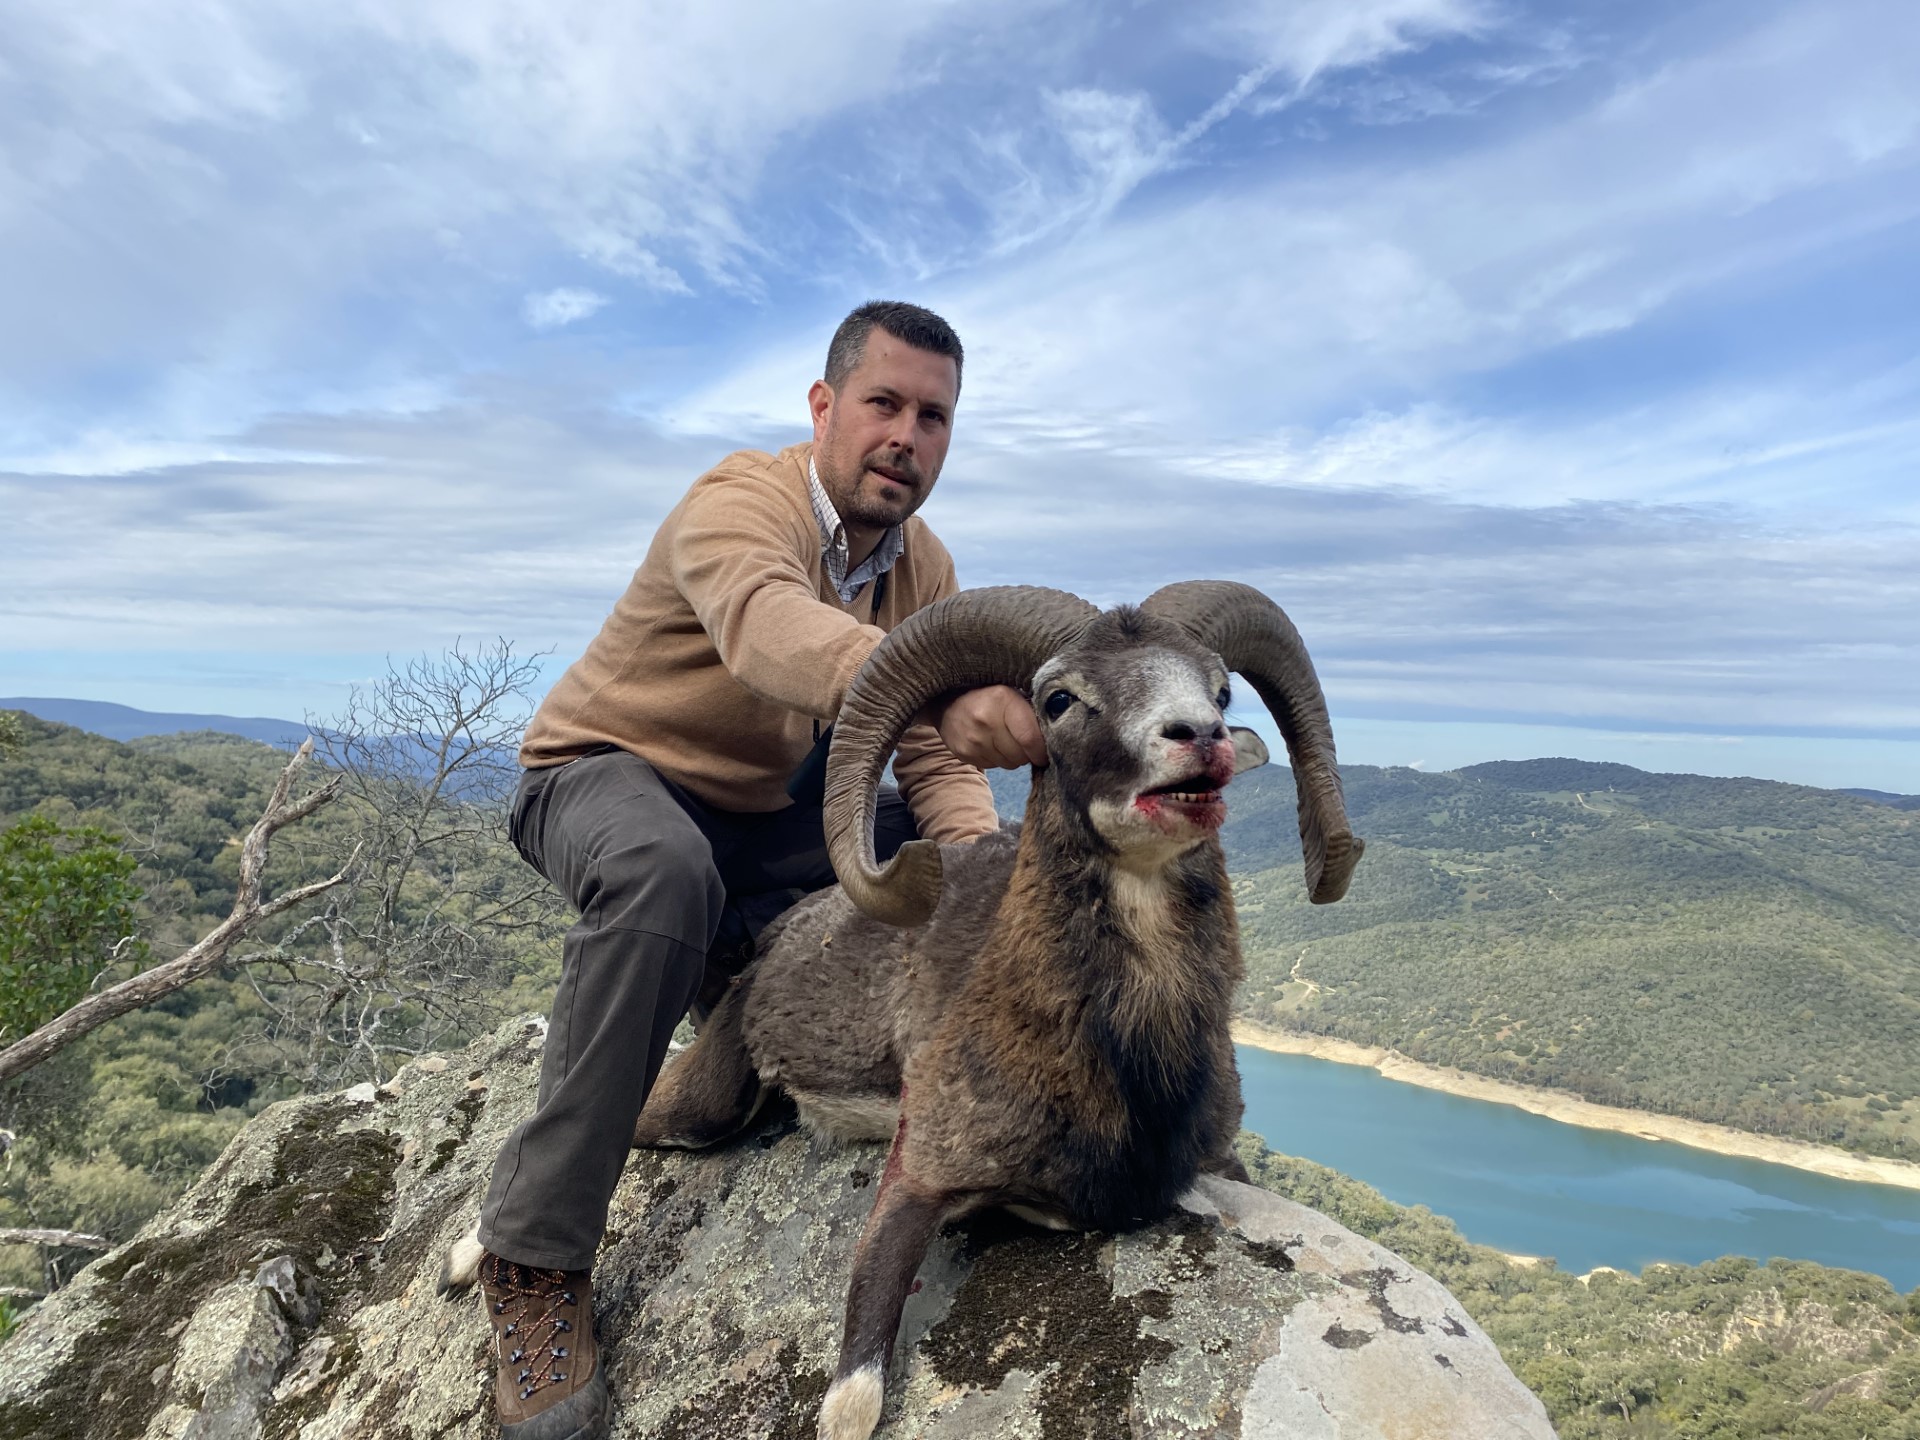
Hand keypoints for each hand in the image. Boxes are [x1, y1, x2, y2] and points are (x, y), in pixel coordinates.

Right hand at [930, 685, 1047, 769]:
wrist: (947, 700)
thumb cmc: (989, 695)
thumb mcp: (1013, 692)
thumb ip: (1034, 710)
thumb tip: (1059, 733)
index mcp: (1003, 700)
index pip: (1031, 739)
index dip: (1042, 751)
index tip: (1045, 752)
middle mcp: (985, 720)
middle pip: (1021, 755)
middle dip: (1029, 753)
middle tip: (1026, 742)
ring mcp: (972, 739)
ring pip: (1008, 764)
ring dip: (1013, 756)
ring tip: (1007, 739)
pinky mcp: (964, 753)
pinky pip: (993, 766)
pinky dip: (997, 758)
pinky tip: (992, 743)